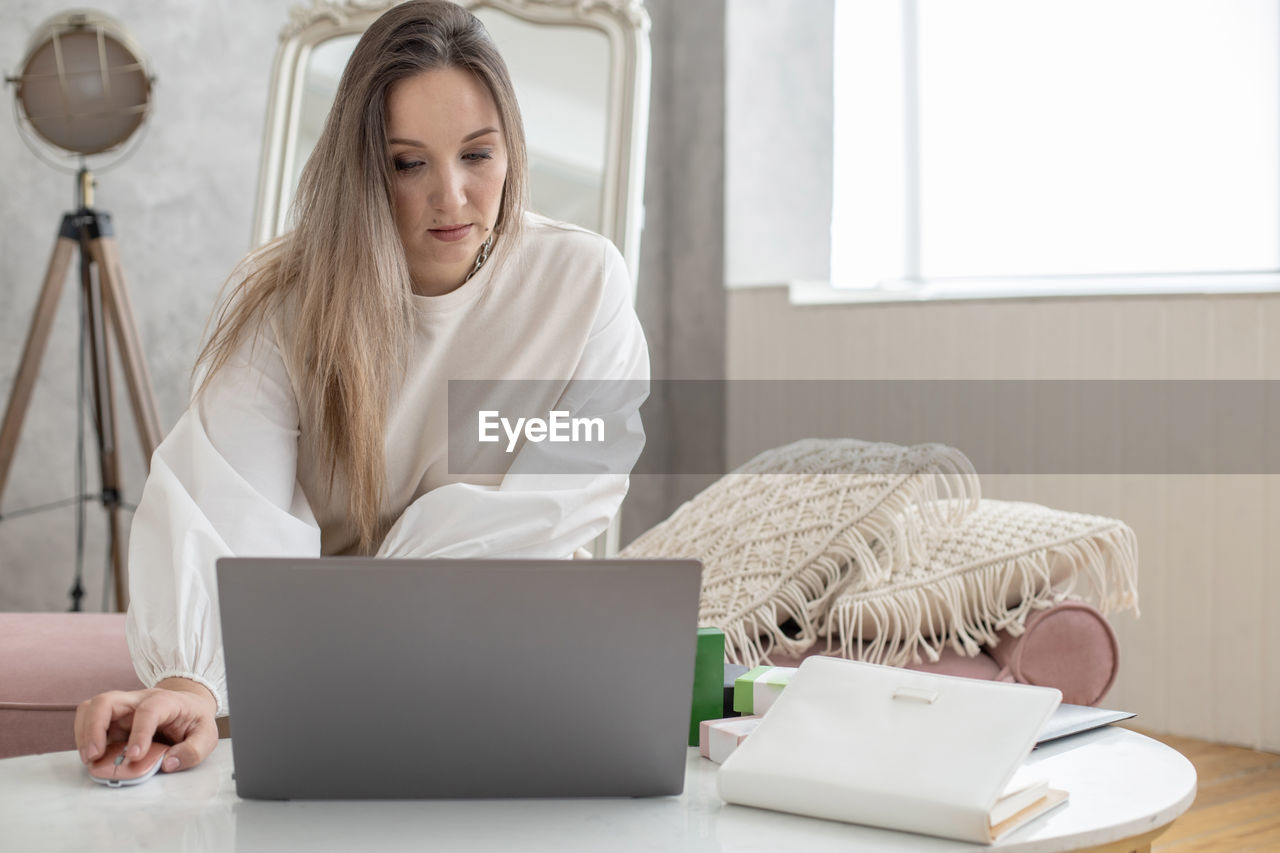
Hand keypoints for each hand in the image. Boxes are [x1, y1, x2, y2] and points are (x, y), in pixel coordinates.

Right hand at [74, 679, 218, 773]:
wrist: (188, 707)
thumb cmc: (194, 721)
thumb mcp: (207, 735)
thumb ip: (193, 750)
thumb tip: (169, 763)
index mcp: (166, 701)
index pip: (148, 710)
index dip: (139, 732)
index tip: (135, 755)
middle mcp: (139, 700)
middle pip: (107, 701)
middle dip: (94, 728)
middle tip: (94, 756)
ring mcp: (122, 708)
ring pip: (91, 708)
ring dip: (84, 733)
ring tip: (90, 759)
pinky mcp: (112, 720)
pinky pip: (89, 721)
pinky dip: (84, 738)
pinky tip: (92, 756)